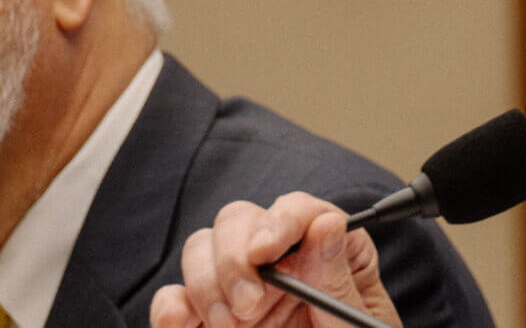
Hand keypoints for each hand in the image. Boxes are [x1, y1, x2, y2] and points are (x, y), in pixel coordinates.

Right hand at [148, 193, 402, 327]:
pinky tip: (184, 324)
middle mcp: (278, 259)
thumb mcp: (354, 320)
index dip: (280, 221)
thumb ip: (337, 278)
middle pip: (239, 220)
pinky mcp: (205, 317)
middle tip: (250, 305)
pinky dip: (171, 308)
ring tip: (233, 325)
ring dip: (208, 284)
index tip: (265, 250)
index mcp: (325, 250)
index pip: (298, 210)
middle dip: (235, 258)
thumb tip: (327, 222)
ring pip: (201, 249)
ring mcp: (238, 286)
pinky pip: (173, 298)